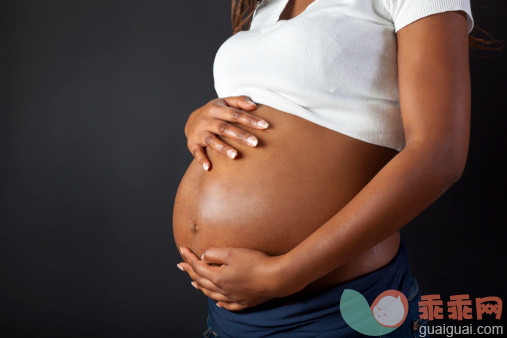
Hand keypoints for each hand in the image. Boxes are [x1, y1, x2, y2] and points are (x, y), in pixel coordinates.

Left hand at [177, 246, 301, 310]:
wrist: (276, 278)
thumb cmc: (256, 263)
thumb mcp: (232, 252)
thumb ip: (214, 254)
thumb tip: (204, 257)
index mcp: (218, 277)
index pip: (198, 266)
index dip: (189, 257)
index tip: (182, 249)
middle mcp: (223, 290)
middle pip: (202, 281)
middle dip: (190, 272)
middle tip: (181, 266)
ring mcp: (233, 297)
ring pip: (212, 294)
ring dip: (201, 287)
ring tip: (194, 283)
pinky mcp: (245, 301)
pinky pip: (228, 305)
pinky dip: (220, 302)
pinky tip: (218, 302)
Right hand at [185, 96, 269, 170]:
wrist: (191, 121)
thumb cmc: (215, 113)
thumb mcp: (225, 103)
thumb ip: (240, 102)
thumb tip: (254, 106)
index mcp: (216, 109)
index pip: (235, 114)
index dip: (250, 120)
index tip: (265, 126)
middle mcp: (206, 120)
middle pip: (224, 128)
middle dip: (240, 135)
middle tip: (255, 143)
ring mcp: (199, 132)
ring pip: (211, 141)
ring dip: (223, 148)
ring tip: (235, 156)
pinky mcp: (192, 144)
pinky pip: (197, 153)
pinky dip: (202, 160)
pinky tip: (209, 167)